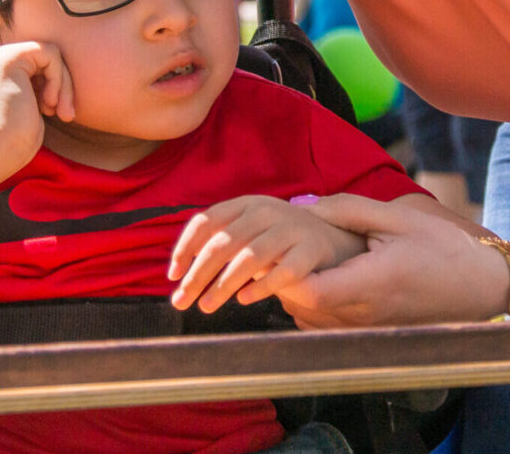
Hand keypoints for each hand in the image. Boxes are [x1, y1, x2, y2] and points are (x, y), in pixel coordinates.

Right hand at [0, 39, 69, 166]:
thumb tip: (56, 83)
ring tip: (62, 113)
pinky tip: (49, 102)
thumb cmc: (15, 144)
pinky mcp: (11, 57)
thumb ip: (36, 93)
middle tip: (66, 115)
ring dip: (64, 84)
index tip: (50, 112)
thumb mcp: (29, 112)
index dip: (48, 86)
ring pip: (50, 55)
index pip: (34, 68)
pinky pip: (50, 54)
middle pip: (44, 60)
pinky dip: (59, 77)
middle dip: (62, 86)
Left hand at [168, 196, 366, 313]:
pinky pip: (283, 271)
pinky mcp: (312, 249)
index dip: (185, 248)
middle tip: (180, 301)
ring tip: (206, 307)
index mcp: (246, 204)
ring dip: (222, 285)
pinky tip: (244, 301)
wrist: (337, 239)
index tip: (172, 275)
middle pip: (222, 242)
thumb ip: (223, 241)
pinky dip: (261, 286)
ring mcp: (291, 228)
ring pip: (249, 257)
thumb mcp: (251, 230)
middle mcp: (266, 210)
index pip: (205, 221)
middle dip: (197, 274)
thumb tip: (179, 271)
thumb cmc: (282, 241)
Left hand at [255, 194, 507, 328]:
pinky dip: (313, 309)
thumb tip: (302, 206)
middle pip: (301, 309)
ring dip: (296, 295)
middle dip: (282, 281)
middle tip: (279, 250)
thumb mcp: (399, 217)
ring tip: (297, 262)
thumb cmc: (446, 247)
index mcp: (372, 283)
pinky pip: (327, 328)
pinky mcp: (372, 337)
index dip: (282, 272)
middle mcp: (366, 316)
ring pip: (311, 322)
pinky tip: (321, 280)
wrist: (486, 286)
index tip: (278, 247)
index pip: (307, 292)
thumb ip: (347, 210)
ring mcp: (369, 332)